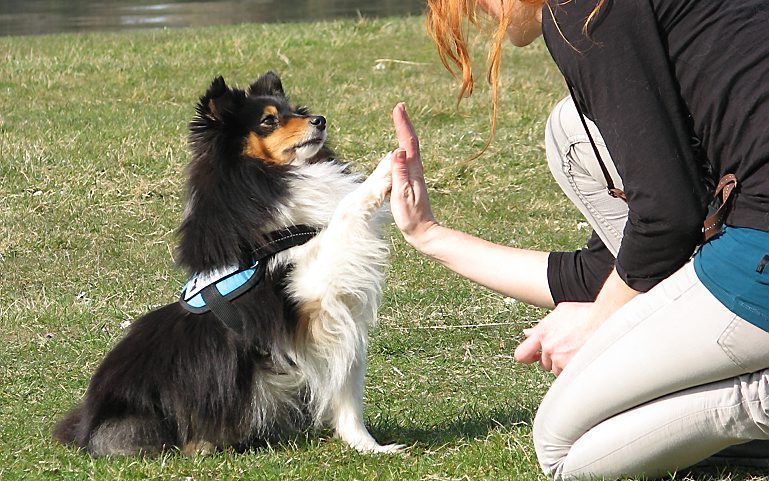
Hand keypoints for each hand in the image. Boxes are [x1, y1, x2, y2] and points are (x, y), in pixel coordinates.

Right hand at [390, 103, 438, 250]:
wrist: (424, 232)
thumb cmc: (411, 218)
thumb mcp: (402, 196)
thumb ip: (399, 173)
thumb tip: (398, 151)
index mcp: (413, 171)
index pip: (407, 142)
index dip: (402, 124)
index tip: (398, 108)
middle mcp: (416, 170)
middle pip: (410, 141)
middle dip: (404, 123)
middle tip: (399, 107)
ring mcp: (415, 175)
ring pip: (410, 148)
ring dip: (405, 132)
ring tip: (400, 119)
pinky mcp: (413, 182)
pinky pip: (408, 158)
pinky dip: (404, 146)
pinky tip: (401, 148)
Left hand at [513, 302, 598, 375]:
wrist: (605, 320)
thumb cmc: (587, 315)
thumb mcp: (560, 313)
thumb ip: (542, 326)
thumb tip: (528, 333)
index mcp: (542, 332)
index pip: (522, 354)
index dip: (527, 358)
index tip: (532, 358)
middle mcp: (548, 347)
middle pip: (543, 363)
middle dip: (552, 359)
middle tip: (566, 349)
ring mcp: (559, 358)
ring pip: (556, 370)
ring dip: (564, 364)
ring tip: (577, 351)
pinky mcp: (571, 367)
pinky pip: (568, 374)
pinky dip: (574, 369)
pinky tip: (582, 357)